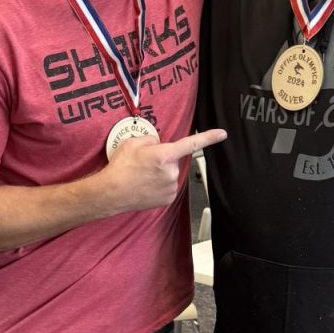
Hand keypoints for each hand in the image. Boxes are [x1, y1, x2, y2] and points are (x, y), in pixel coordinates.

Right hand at [99, 129, 226, 215]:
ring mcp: (171, 187)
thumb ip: (152, 139)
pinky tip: (146, 185)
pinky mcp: (168, 198)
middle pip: (174, 159)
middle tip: (145, 163)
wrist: (111, 192)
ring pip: (171, 174)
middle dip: (164, 159)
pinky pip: (168, 186)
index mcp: (164, 155)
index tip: (222, 134)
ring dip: (161, 173)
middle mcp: (171, 171)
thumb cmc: (120, 167)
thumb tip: (159, 144)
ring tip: (143, 175)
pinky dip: (160, 185)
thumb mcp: (133, 142)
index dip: (209, 138)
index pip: (192, 143)